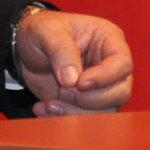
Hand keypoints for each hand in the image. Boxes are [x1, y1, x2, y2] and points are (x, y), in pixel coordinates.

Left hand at [17, 10, 133, 116]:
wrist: (27, 51)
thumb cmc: (40, 32)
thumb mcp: (44, 30)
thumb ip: (60, 49)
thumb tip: (71, 80)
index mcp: (108, 39)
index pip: (122, 63)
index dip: (104, 77)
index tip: (79, 83)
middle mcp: (111, 65)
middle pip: (120, 92)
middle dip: (89, 98)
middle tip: (62, 91)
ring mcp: (102, 86)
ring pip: (106, 111)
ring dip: (76, 113)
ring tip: (49, 104)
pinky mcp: (89, 104)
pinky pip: (88, 120)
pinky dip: (65, 119)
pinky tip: (44, 108)